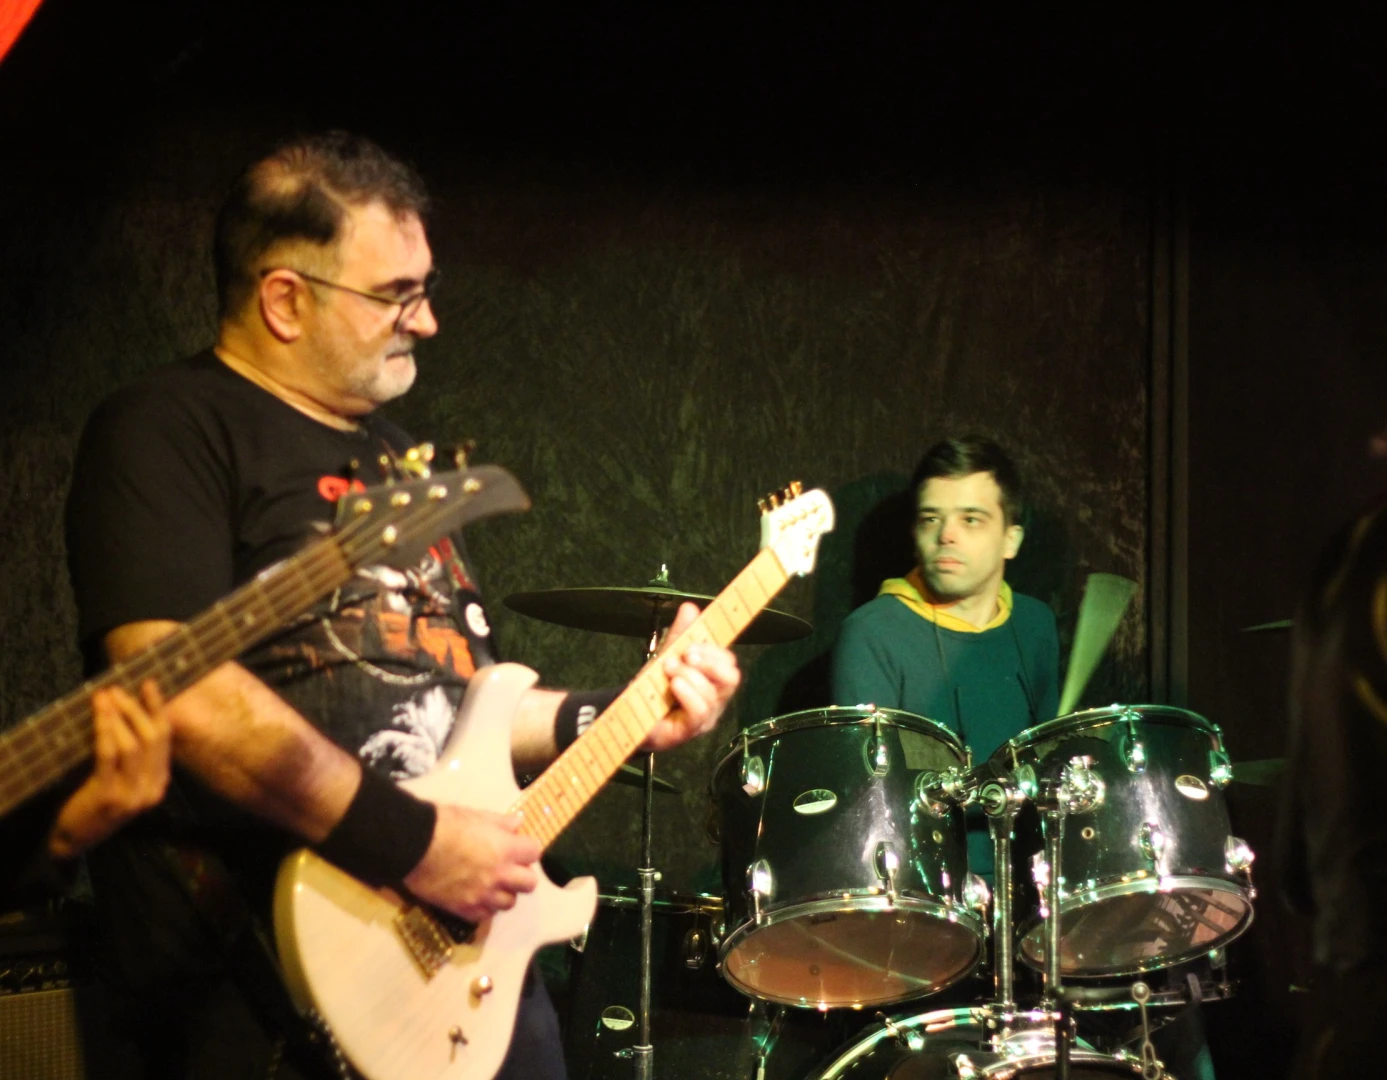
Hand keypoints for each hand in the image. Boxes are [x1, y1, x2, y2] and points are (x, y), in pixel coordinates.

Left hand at [48, 681, 170, 857]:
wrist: (77, 838)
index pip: (165, 738)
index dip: (157, 708)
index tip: (148, 684)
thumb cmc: (97, 803)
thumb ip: (135, 758)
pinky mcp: (110, 797)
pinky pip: (110, 756)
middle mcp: (152, 790)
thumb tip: (130, 711)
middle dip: (135, 708)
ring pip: (133, 745)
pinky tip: (99, 716)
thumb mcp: (125, 781)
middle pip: (152, 738)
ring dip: (118, 717)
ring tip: (105, 698)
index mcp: (160, 783)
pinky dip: (105, 731)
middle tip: (118, 690)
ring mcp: (133, 795)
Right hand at [401, 804, 540, 921]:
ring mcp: (482, 896)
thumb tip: (518, 824)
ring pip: (509, 903)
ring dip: (503, 893)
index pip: (535, 853)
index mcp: (505, 849)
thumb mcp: (476, 815)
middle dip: (522, 874)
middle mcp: (499, 876)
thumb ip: (501, 823)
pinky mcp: (463, 910)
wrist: (412, 845)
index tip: (516, 847)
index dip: (526, 849)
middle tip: (507, 867)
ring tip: (490, 883)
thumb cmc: (444, 824)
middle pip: (529, 884)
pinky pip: (484, 915)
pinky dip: (483, 907)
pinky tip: (474, 895)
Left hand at [642, 601, 741, 751]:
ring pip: (712, 694)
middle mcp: (715, 699)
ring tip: (669, 670)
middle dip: (709, 662)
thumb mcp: (668, 656)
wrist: (630, 715)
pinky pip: (700, 711)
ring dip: (690, 675)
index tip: (692, 644)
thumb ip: (680, 635)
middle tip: (686, 654)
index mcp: (712, 680)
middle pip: (731, 678)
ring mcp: (705, 717)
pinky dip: (688, 694)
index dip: (715, 651)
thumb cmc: (655, 688)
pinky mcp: (691, 730)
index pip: (728, 663)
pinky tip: (675, 686)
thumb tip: (690, 607)